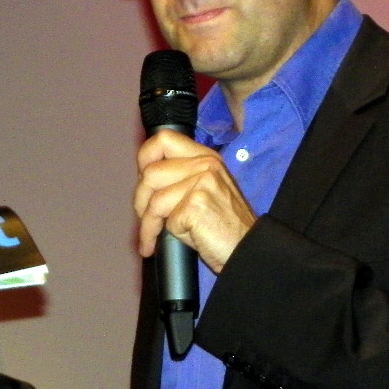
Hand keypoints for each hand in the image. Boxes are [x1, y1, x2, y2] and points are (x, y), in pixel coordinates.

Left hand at [133, 129, 255, 272]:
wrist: (248, 250)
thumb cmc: (225, 228)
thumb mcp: (206, 191)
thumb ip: (181, 178)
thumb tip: (145, 181)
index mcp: (206, 157)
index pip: (164, 139)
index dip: (145, 158)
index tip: (142, 180)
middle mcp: (205, 165)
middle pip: (151, 172)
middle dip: (141, 200)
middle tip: (146, 219)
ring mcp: (202, 183)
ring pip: (153, 198)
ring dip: (146, 223)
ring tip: (150, 237)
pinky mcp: (196, 204)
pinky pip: (161, 218)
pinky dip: (153, 235)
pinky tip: (157, 245)